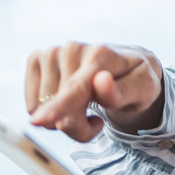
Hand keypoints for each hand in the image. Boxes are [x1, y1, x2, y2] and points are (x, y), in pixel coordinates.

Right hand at [25, 41, 164, 140]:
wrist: (124, 65)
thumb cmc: (136, 81)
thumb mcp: (143, 90)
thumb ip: (122, 92)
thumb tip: (101, 82)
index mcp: (102, 55)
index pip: (77, 88)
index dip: (59, 106)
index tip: (38, 120)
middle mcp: (73, 49)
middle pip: (60, 110)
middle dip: (77, 126)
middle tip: (97, 120)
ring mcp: (52, 52)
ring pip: (41, 110)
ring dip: (62, 119)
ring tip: (83, 107)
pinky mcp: (36, 59)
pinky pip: (31, 104)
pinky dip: (47, 111)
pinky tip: (66, 100)